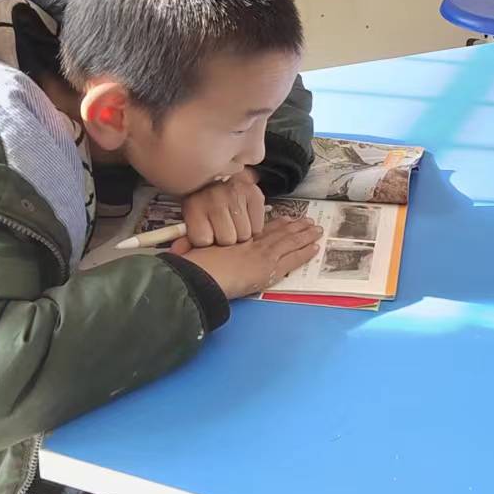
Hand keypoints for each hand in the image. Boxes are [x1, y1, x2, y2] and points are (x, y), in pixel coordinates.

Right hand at [173, 217, 322, 298]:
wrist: (199, 275)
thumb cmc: (191, 266)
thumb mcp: (189, 253)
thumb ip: (188, 249)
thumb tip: (176, 249)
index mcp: (235, 239)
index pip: (260, 229)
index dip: (274, 223)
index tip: (285, 218)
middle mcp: (251, 243)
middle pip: (278, 232)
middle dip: (295, 226)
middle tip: (308, 221)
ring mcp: (263, 254)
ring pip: (290, 241)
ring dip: (305, 235)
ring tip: (317, 229)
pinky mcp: (270, 266)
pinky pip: (293, 257)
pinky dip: (305, 251)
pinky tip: (316, 246)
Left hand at [179, 169, 265, 246]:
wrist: (216, 175)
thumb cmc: (201, 200)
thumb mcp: (188, 216)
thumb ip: (184, 237)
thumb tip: (178, 251)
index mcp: (194, 205)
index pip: (203, 240)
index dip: (205, 240)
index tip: (206, 232)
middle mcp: (215, 198)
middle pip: (227, 239)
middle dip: (225, 238)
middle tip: (222, 227)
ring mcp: (236, 195)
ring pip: (244, 234)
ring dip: (240, 232)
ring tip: (233, 221)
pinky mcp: (254, 194)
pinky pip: (258, 226)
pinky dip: (253, 226)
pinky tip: (244, 217)